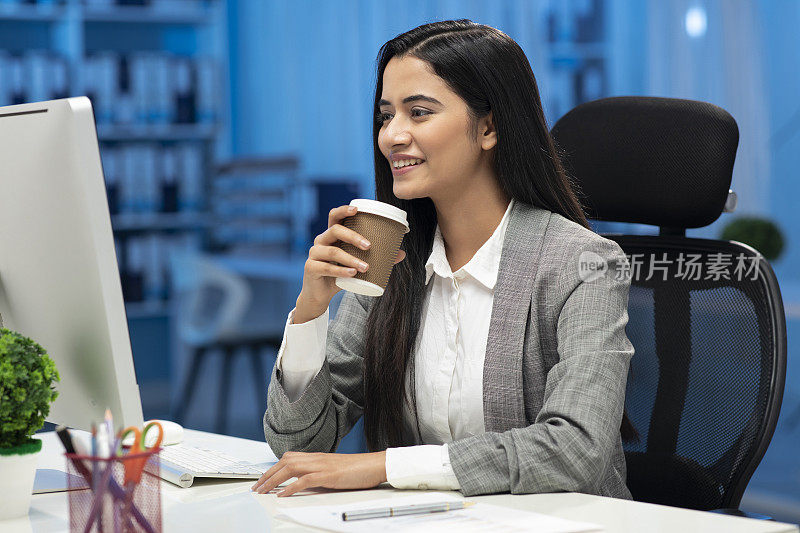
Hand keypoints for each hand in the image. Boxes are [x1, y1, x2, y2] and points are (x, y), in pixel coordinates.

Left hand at [251, 451, 386, 496]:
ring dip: (273, 480)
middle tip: (256, 487)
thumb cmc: (359, 469)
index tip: (262, 479)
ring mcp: (322, 465)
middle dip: (267, 475)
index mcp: (317, 457)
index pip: (288, 459)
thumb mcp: (333, 471)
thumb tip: (303, 484)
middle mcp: (316, 458)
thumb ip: (318, 474)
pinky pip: (304, 480)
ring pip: (290, 468)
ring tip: (263, 491)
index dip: (273, 468)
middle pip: (285, 462)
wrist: (376, 464)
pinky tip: (282, 494)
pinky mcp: (328, 475)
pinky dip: (290, 487)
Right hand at [294, 205, 405, 323]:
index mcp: (331, 235)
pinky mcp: (310, 268)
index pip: (334, 216)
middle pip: (335, 230)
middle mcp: (321, 241)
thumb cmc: (340, 275)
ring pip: (333, 252)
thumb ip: (376, 258)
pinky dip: (341, 271)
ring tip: (365, 267)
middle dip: (353, 236)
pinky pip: (327, 268)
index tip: (357, 210)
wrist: (321, 295)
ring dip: (351, 259)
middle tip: (369, 246)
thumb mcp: (356, 264)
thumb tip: (401, 254)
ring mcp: (314, 254)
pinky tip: (352, 274)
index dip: (343, 210)